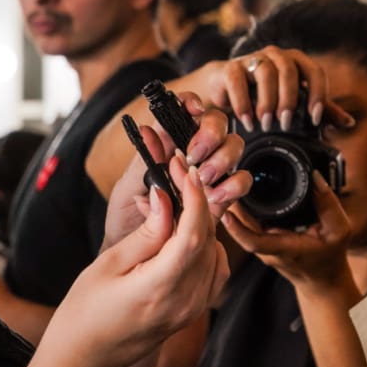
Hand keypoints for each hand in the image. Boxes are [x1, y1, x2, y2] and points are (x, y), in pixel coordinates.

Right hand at [25, 166, 228, 366]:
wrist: (84, 357)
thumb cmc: (85, 312)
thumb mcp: (108, 264)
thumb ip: (146, 232)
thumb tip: (166, 197)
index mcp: (160, 289)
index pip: (193, 234)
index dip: (194, 196)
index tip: (183, 169)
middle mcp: (185, 301)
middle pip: (207, 238)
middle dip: (196, 201)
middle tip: (176, 175)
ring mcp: (194, 309)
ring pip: (215, 251)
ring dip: (201, 222)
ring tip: (174, 204)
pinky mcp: (195, 310)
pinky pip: (214, 269)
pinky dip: (206, 245)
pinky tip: (184, 234)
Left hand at [105, 105, 250, 251]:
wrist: (136, 263)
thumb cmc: (125, 222)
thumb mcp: (127, 188)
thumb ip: (144, 160)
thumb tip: (151, 129)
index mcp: (167, 145)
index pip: (185, 111)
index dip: (192, 103)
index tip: (192, 110)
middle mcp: (193, 155)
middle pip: (218, 123)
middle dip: (211, 134)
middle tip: (193, 155)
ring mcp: (211, 175)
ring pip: (234, 148)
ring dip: (222, 159)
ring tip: (203, 178)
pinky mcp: (223, 198)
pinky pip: (241, 181)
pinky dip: (233, 184)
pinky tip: (215, 196)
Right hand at [199, 47, 352, 132]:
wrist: (225, 88)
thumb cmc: (266, 95)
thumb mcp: (296, 103)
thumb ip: (321, 110)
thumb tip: (349, 122)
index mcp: (297, 62)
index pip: (315, 72)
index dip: (317, 95)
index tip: (313, 119)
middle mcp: (277, 55)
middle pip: (289, 71)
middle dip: (289, 99)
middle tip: (284, 123)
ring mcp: (253, 58)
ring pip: (265, 73)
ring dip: (267, 101)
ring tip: (265, 124)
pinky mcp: (231, 67)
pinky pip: (238, 80)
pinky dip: (243, 102)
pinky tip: (247, 121)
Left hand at [222, 172, 354, 294]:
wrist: (323, 280)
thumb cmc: (331, 255)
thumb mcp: (339, 230)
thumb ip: (328, 204)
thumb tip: (315, 177)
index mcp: (285, 248)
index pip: (254, 242)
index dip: (238, 229)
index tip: (227, 212)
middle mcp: (268, 249)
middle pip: (242, 229)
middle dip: (230, 207)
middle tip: (223, 182)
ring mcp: (264, 247)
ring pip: (242, 226)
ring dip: (233, 207)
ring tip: (227, 181)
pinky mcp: (264, 242)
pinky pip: (248, 226)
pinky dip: (241, 210)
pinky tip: (238, 192)